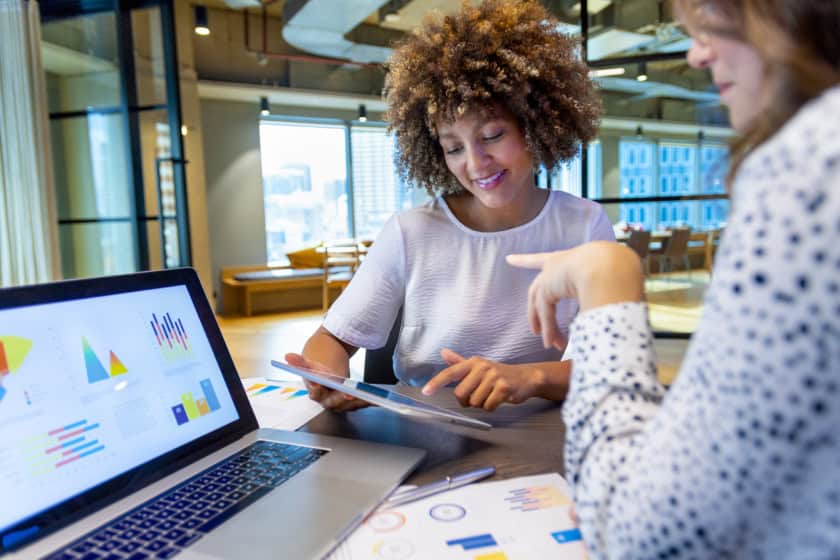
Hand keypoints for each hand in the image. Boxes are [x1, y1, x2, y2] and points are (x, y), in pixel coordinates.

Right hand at [284, 353, 369, 411]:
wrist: (326, 364)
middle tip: (350, 393)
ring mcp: (337, 402)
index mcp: (314, 390)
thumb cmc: (318, 363)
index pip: (316, 392)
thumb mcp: (310, 360)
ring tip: (368, 397)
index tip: (323, 385)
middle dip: (342, 398)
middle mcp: (325, 399)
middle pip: (333, 402)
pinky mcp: (349, 402)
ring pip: (348, 405)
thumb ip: (299, 361)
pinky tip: (376, 400)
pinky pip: (358, 404)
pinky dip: (367, 402)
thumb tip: (287, 356)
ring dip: (358, 402)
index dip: (320, 389)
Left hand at [421, 349, 544, 410]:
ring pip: (475, 402)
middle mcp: (482, 367)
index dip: (436, 383)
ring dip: (481, 404)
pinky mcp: (504, 388)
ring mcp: (493, 377)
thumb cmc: (499, 374)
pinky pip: (488, 406)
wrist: (526, 377)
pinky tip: (498, 399)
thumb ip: (459, 362)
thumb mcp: (479, 366)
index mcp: (473, 362)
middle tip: (478, 396)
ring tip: (491, 395)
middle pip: (461, 394)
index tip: (426, 391)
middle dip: (467, 401)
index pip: (450, 373)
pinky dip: (491, 407)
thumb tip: (443, 352)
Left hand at [506, 242, 643, 347]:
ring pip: (541, 304)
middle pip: (537, 289)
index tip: (508, 259)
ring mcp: (549, 276)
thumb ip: (600, 293)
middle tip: (535, 330)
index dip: (525, 260)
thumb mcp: (606, 280)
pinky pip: (546, 312)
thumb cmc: (616, 268)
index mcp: (570, 258)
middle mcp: (556, 265)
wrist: (611, 264)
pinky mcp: (547, 288)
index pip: (542, 259)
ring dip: (545, 326)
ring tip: (551, 344)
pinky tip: (552, 344)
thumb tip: (607, 307)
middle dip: (535, 311)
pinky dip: (549, 329)